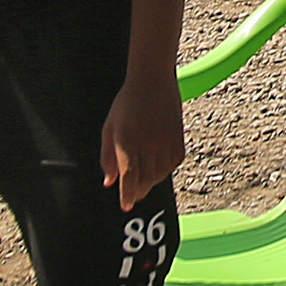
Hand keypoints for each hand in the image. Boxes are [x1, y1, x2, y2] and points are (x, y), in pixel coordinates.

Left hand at [102, 78, 185, 209]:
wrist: (153, 79)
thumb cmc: (126, 103)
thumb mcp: (109, 128)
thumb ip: (107, 157)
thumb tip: (109, 182)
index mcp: (128, 140)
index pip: (129, 176)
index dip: (127, 194)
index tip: (126, 206)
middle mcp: (149, 142)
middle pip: (146, 179)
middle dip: (138, 191)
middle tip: (132, 196)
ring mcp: (166, 140)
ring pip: (160, 174)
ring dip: (151, 182)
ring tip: (143, 181)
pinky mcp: (178, 137)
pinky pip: (173, 163)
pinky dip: (165, 170)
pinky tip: (157, 166)